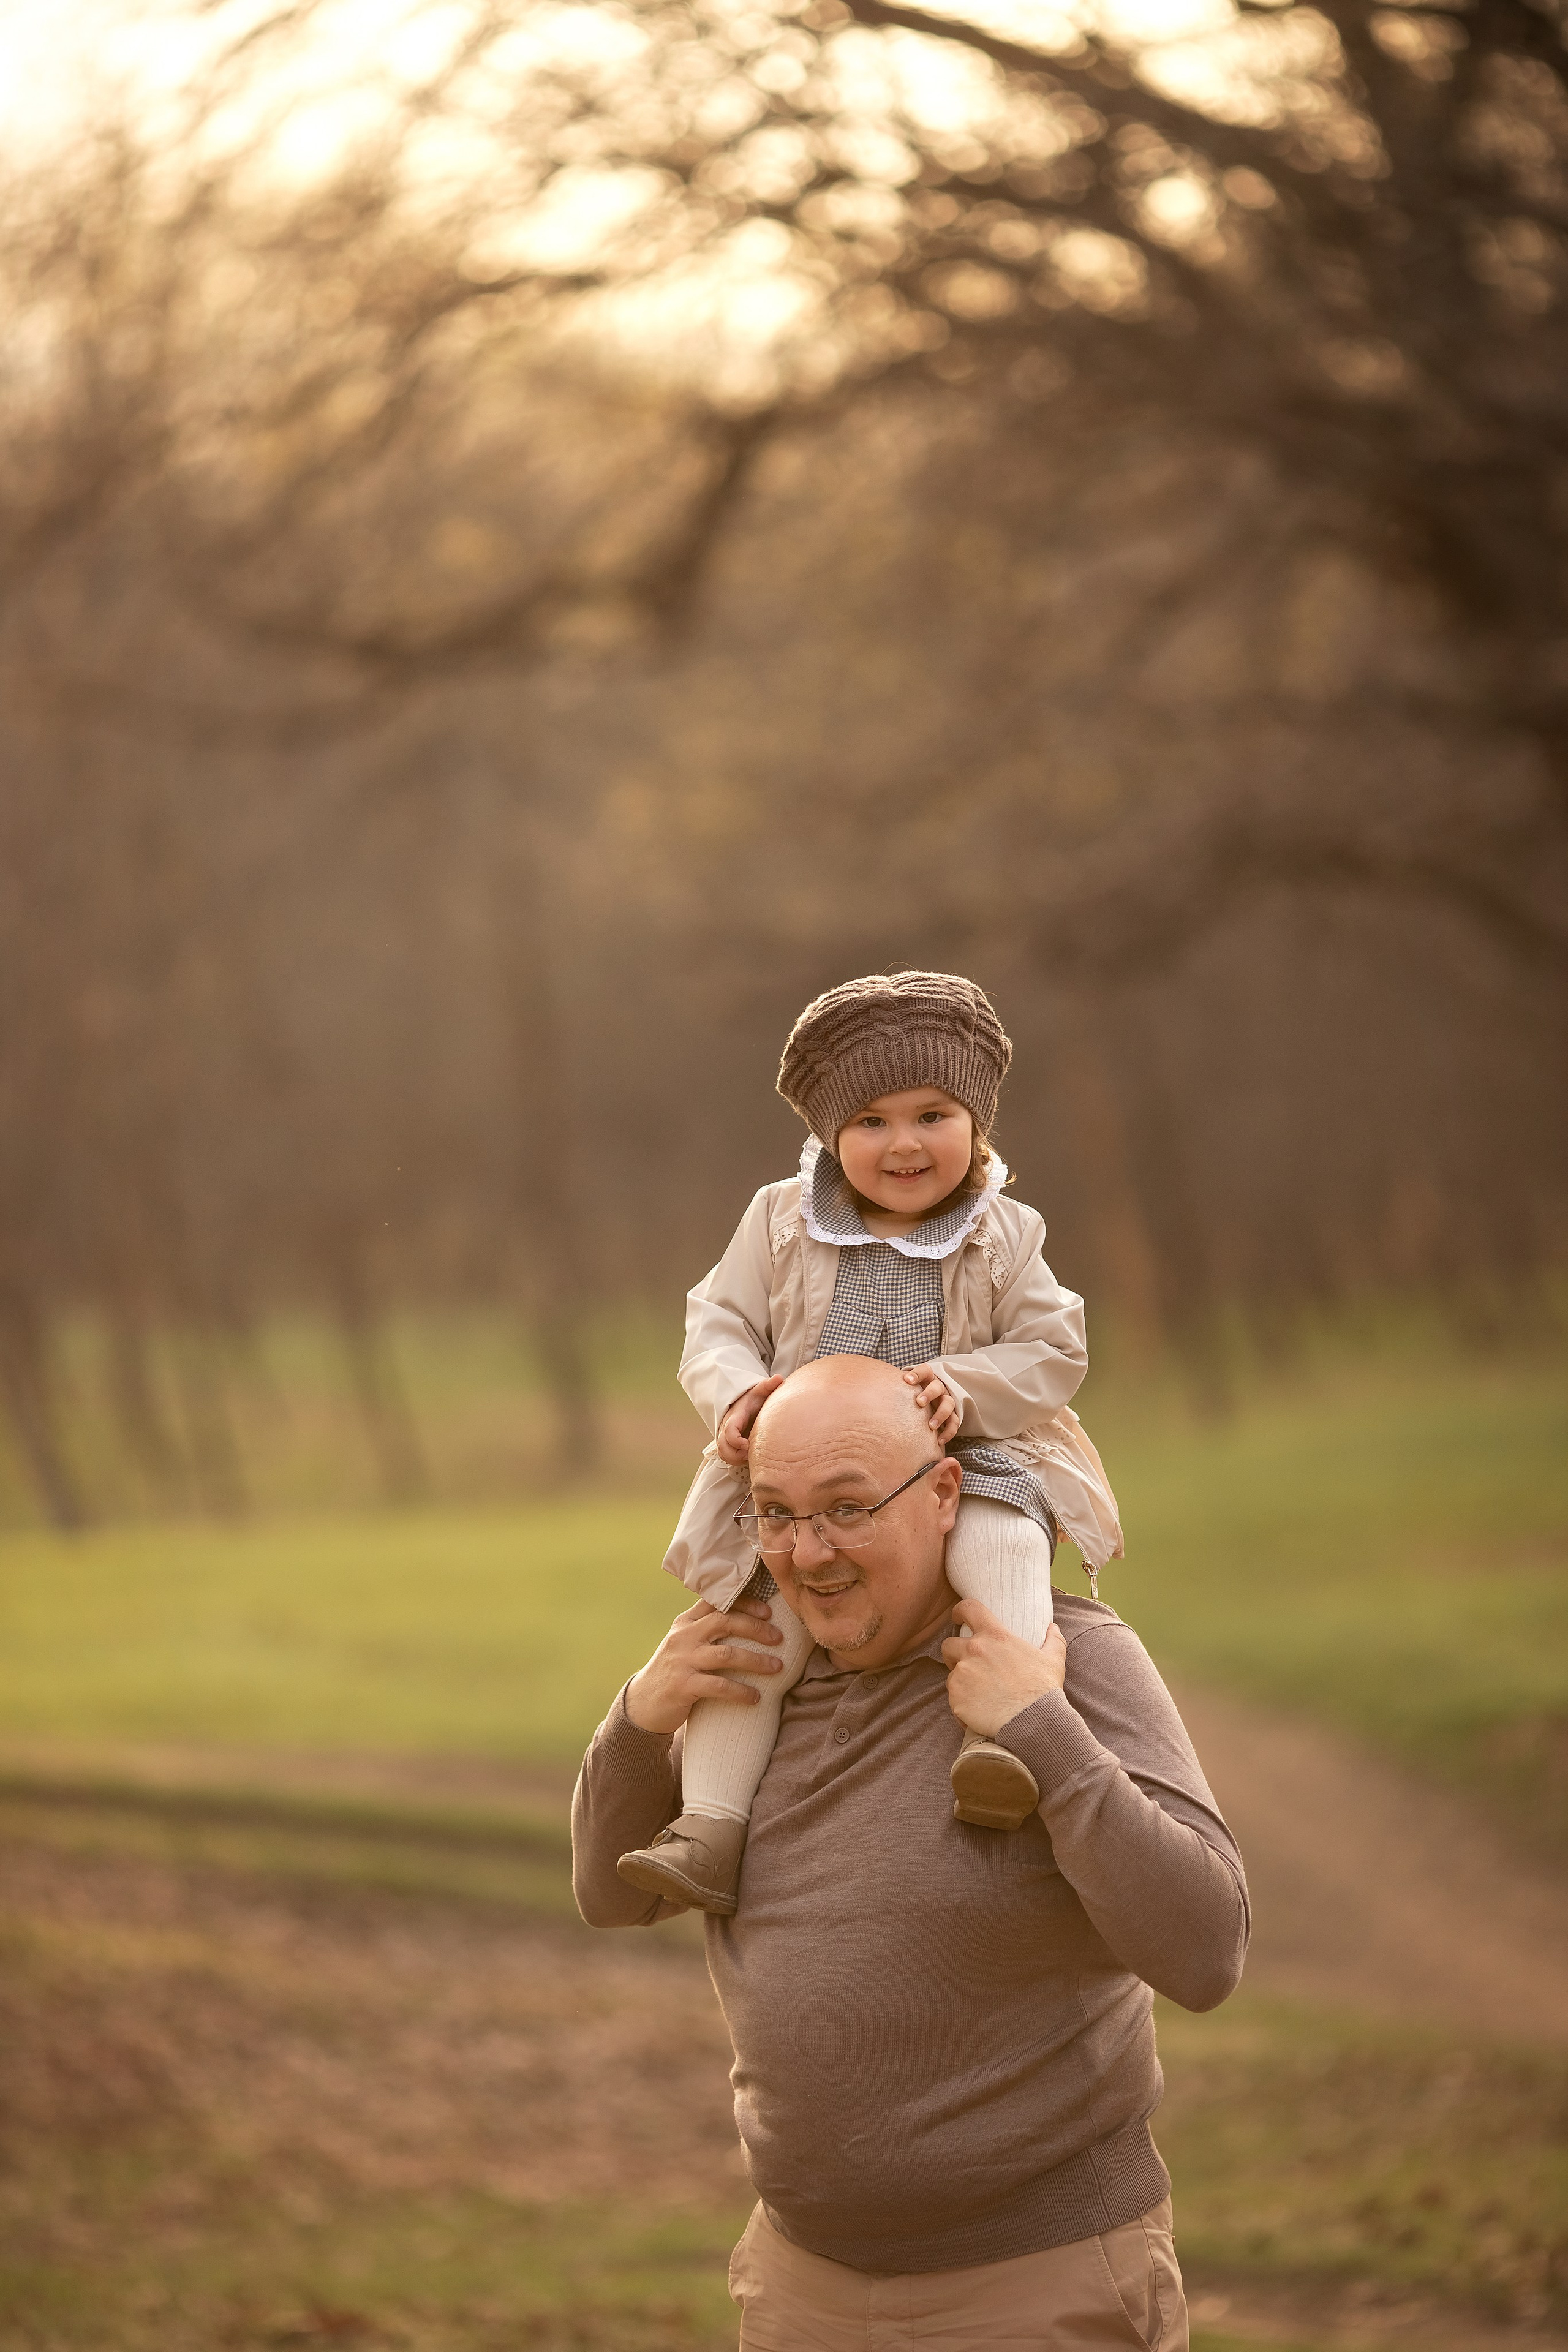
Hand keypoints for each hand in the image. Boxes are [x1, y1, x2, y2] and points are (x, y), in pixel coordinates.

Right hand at [625, 1597, 784, 1735]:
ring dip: (756, 1661)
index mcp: (685, 1622)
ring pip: (727, 1654)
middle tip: (779, 1638)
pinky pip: (719, 1686)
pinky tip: (756, 1697)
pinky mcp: (683, 1686)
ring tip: (777, 1668)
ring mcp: (682, 1661)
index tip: (768, 1612)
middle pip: (725, 1621)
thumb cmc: (674, 1671)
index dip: (745, 1603)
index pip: (717, 1602)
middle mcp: (683, 1637)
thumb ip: (706, 1629)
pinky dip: (741, 1691)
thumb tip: (748, 1621)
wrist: (642, 1704)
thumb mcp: (684, 1643)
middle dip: (756, 1628)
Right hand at [716, 1376, 783, 1464]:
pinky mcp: (729, 1444)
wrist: (745, 1403)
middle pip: (723, 1446)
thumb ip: (769, 1385)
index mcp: (735, 1415)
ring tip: (751, 1458)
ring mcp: (726, 1437)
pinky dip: (736, 1461)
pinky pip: (727, 1457)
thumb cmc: (754, 1399)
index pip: (729, 1430)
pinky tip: (750, 1458)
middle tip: (751, 1455)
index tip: (747, 1445)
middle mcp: (727, 1427)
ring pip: (724, 1453)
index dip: (735, 1440)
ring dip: (736, 1459)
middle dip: (735, 1454)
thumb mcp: (760, 1391)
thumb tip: (779, 1378)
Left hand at [902, 1363, 960, 1445]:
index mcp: (926, 1379)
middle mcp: (938, 1388)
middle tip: (919, 1402)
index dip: (917, 1374)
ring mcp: (945, 1401)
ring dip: (940, 1414)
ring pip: (948, 1404)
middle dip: (929, 1394)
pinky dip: (948, 1432)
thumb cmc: (909, 1397)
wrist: (924, 1405)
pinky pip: (954, 1423)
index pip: (925, 1371)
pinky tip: (939, 1440)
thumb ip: (895, 1389)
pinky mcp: (951, 1415)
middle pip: (937, 1387)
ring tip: (931, 1426)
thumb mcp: (904, 1389)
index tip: (907, 1380)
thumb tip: (872, 1389)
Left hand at [941, 1598, 1066, 1736]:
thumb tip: (1053, 1627)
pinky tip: (978, 1711)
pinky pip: (953, 1697)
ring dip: (961, 1680)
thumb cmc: (1043, 1689)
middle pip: (949, 1645)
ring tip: (979, 1693)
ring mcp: (962, 1675)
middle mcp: (974, 1651)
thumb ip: (1053, 1640)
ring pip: (952, 1674)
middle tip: (966, 1663)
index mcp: (995, 1636)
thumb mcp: (1053, 1659)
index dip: (960, 1611)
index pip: (969, 1609)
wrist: (1033, 1720)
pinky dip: (963, 1702)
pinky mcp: (956, 1698)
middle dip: (954, 1652)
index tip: (958, 1618)